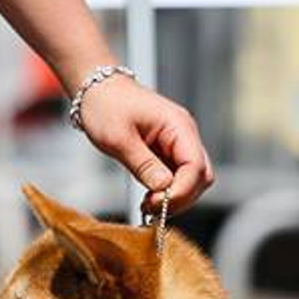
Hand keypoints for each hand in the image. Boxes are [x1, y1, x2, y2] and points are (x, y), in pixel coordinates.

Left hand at [77, 75, 213, 213]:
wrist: (97, 89)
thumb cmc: (105, 105)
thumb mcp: (119, 139)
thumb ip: (144, 165)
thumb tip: (164, 188)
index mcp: (179, 125)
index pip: (196, 167)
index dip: (181, 191)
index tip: (157, 203)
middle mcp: (185, 135)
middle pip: (201, 177)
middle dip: (180, 197)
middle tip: (152, 209)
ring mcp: (179, 144)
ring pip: (192, 181)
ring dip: (174, 197)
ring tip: (148, 205)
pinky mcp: (169, 153)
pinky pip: (178, 179)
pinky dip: (167, 192)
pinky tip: (150, 198)